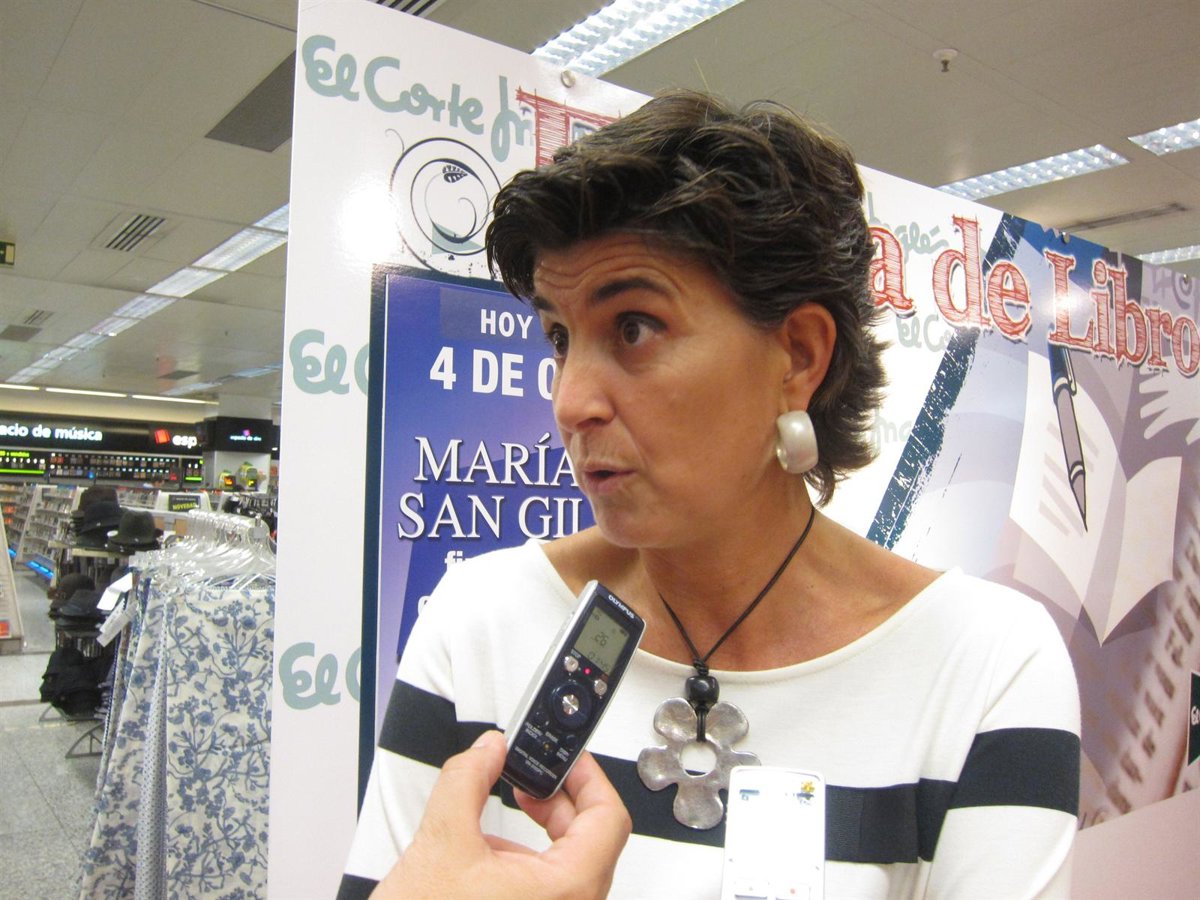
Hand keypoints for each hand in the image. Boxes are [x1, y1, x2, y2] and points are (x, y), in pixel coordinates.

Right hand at [371, 730, 630, 899]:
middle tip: (533, 774)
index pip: (608, 819)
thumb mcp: (442, 839)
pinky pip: (553, 887)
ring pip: (573, 864)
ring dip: (547, 828)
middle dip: (561, 798)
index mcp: (566, 889)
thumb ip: (469, 778)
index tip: (567, 758)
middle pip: (594, 838)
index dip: (589, 777)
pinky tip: (496, 850)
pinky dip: (532, 859)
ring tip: (512, 806)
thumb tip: (488, 750)